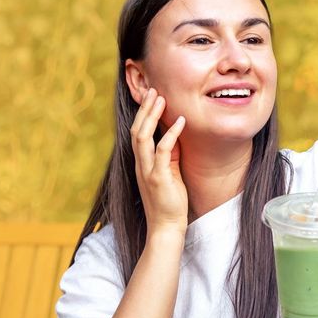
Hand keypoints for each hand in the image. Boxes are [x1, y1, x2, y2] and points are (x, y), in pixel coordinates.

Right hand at [130, 88, 188, 235]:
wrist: (166, 227)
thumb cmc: (169, 201)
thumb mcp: (169, 172)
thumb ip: (169, 154)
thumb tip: (174, 134)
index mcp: (142, 163)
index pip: (138, 133)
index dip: (143, 114)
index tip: (150, 96)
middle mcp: (141, 165)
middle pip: (136, 130)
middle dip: (144, 109)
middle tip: (153, 90)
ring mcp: (148, 171)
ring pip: (143, 137)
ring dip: (152, 116)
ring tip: (161, 98)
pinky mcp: (158, 178)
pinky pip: (163, 151)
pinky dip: (171, 134)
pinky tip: (180, 121)